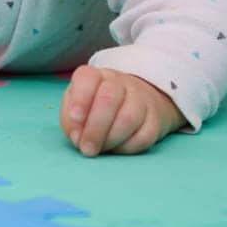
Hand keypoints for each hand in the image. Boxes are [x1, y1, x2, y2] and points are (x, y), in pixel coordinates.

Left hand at [60, 64, 186, 155]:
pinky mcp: (155, 120)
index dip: (80, 99)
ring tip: (100, 150)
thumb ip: (71, 122)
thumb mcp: (78, 108)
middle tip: (86, 148)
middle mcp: (120, 83)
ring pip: (128, 118)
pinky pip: (143, 136)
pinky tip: (117, 148)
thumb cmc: (96, 108)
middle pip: (109, 99)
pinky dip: (127, 147)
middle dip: (95, 128)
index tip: (74, 118)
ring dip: (110, 139)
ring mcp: (140, 99)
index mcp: (96, 76)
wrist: (138, 104)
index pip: (88, 78)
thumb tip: (78, 137)